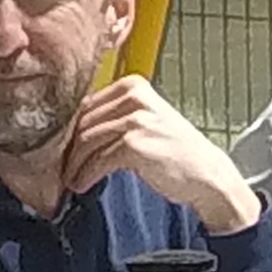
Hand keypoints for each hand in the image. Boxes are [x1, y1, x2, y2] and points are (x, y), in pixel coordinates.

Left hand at [61, 75, 259, 234]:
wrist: (206, 174)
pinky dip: (86, 175)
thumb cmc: (176, 151)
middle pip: (83, 122)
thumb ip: (115, 116)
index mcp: (134, 86)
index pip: (87, 104)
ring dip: (75, 166)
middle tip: (64, 168)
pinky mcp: (134, 144)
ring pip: (87, 142)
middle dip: (70, 149)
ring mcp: (135, 120)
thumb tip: (73, 130)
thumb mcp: (147, 120)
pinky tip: (83, 185)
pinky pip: (97, 161)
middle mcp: (134, 97)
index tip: (65, 150)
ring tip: (72, 180)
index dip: (71, 130)